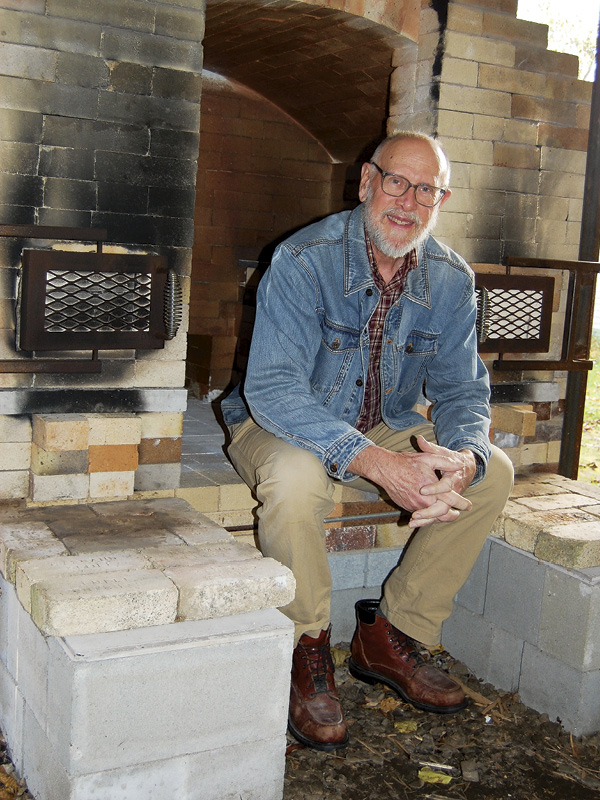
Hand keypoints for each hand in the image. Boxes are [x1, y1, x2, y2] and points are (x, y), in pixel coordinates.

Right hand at [348, 436, 475, 527]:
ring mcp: (414, 506)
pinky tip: (431, 513)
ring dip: (440, 517)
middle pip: (442, 515)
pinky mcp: (407, 507)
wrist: (385, 469)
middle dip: (451, 516)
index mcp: (432, 490)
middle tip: (457, 514)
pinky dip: (427, 515)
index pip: (451, 500)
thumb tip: (459, 466)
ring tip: (448, 515)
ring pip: (430, 517)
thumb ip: (445, 462)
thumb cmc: (407, 463)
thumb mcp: (428, 458)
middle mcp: (424, 501)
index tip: (469, 505)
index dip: (461, 503)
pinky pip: (420, 514)